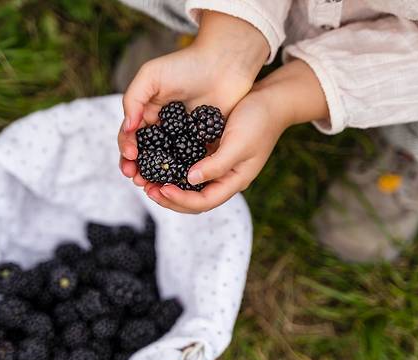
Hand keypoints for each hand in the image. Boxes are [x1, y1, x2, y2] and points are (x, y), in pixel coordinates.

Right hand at [118, 11, 269, 181]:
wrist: (224, 64)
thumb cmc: (187, 65)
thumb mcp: (151, 76)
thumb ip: (133, 99)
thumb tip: (127, 129)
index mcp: (147, 113)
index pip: (130, 136)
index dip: (127, 148)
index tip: (131, 156)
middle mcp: (163, 127)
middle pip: (145, 154)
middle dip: (138, 168)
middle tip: (137, 179)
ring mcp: (182, 137)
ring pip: (165, 162)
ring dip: (156, 176)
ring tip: (153, 185)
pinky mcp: (201, 143)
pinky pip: (188, 162)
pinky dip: (180, 173)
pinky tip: (177, 182)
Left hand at [143, 60, 329, 212]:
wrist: (271, 99)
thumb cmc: (259, 120)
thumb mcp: (238, 143)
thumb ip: (216, 164)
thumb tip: (190, 180)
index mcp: (233, 181)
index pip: (203, 201)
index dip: (180, 199)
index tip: (161, 188)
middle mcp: (223, 178)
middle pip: (192, 199)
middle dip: (169, 197)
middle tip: (146, 188)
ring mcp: (216, 166)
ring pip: (188, 185)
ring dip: (167, 185)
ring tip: (146, 179)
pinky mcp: (209, 152)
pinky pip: (187, 166)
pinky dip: (171, 167)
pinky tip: (156, 160)